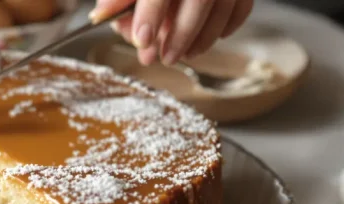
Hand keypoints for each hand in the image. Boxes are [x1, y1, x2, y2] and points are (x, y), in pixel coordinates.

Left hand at [90, 0, 253, 65]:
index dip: (151, 13)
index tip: (141, 39)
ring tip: (182, 54)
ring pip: (225, 4)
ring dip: (203, 38)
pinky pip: (242, 6)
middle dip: (180, 34)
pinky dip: (225, 27)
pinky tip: (205, 40)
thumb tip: (101, 16)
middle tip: (164, 58)